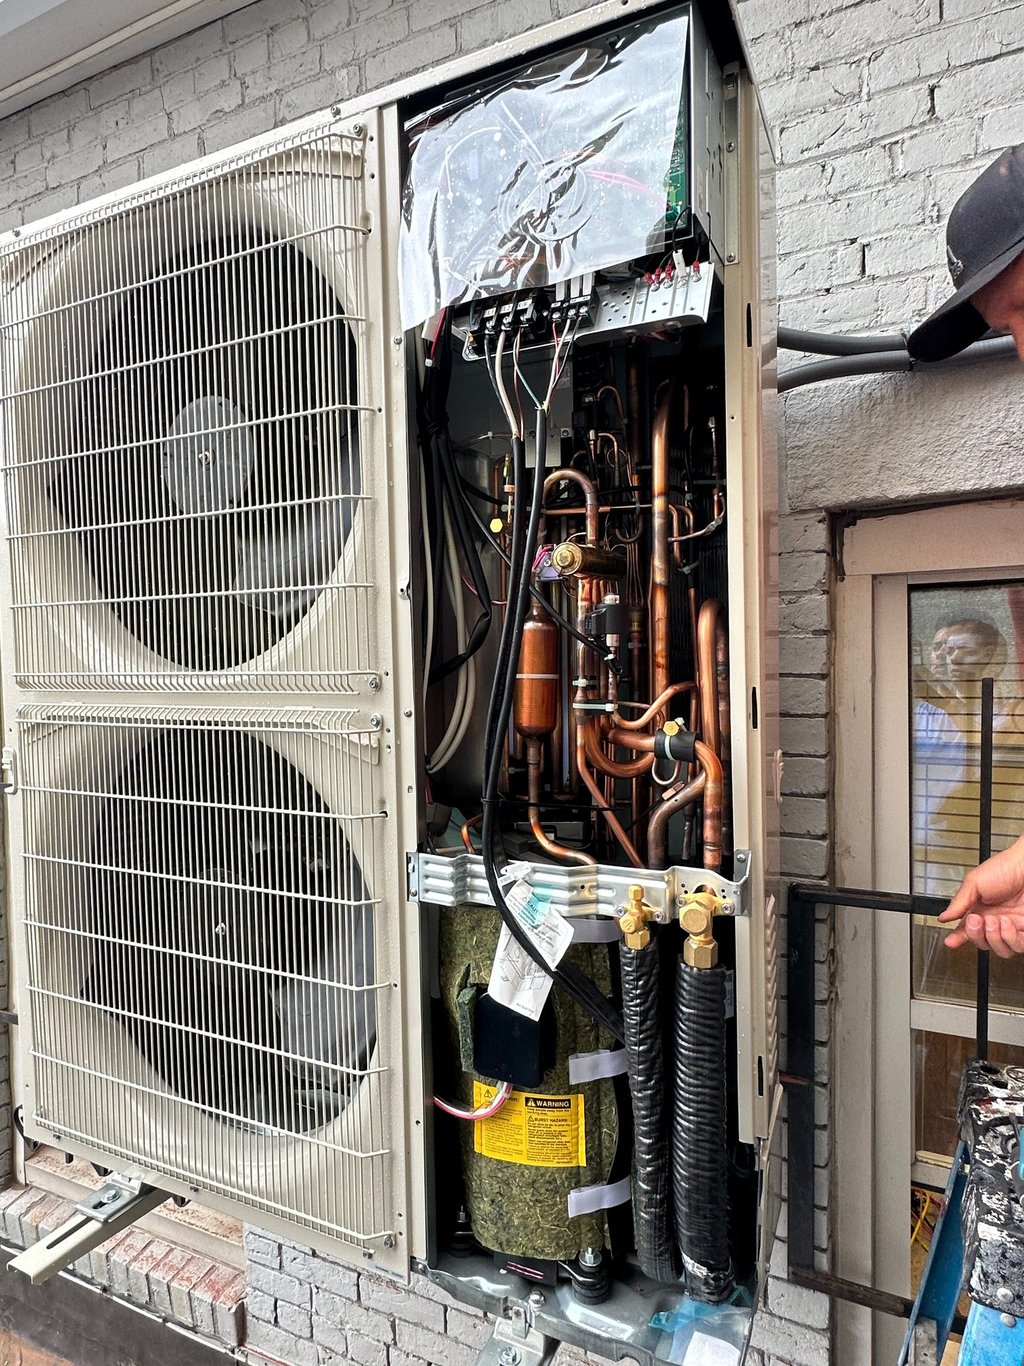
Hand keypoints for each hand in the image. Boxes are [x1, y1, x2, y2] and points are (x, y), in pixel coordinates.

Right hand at [938, 833, 1023, 956]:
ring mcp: (1011, 926)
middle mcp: (995, 919)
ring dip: (994, 938)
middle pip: (982, 943)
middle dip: (976, 935)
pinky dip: (1010, 938)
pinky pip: (1018, 946)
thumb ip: (959, 902)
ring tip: (994, 920)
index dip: (958, 938)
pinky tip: (1006, 924)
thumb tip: (944, 917)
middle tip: (976, 920)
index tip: (951, 942)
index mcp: (979, 909)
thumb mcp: (974, 882)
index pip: (966, 929)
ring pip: (1001, 950)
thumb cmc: (1005, 867)